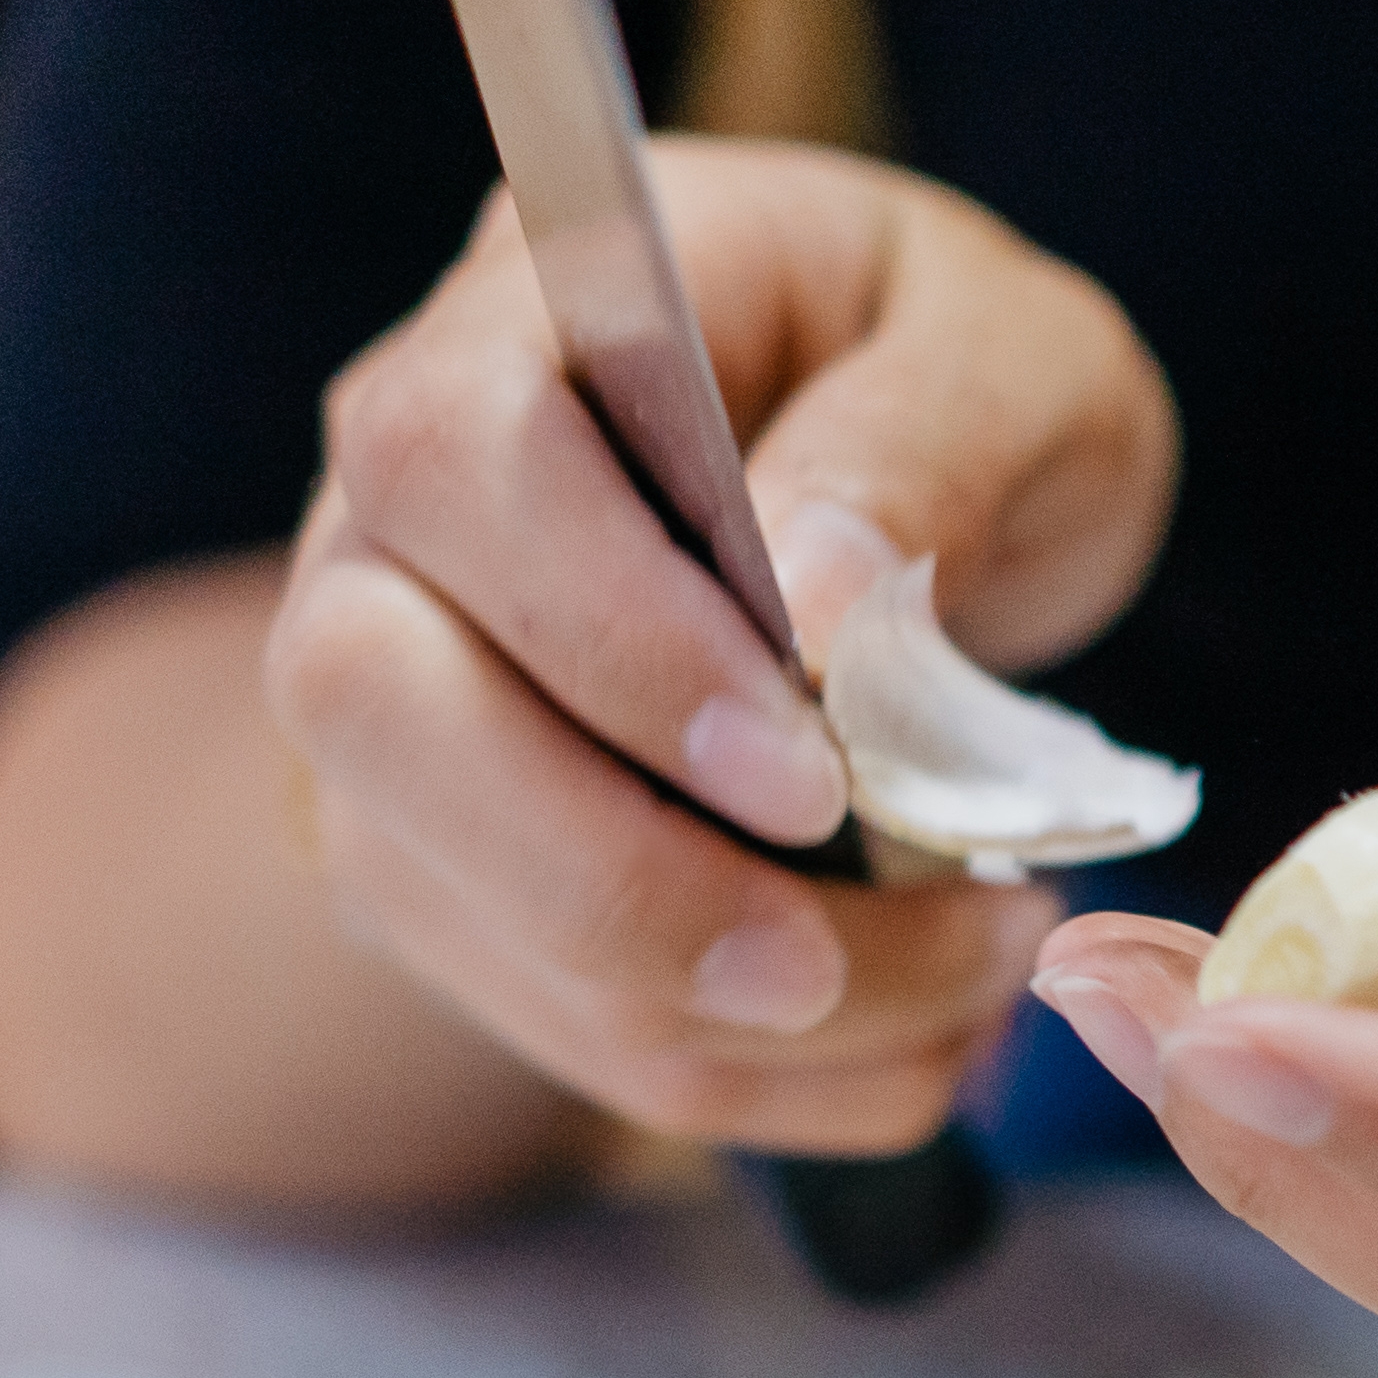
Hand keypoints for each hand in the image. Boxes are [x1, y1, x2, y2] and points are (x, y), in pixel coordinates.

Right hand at [268, 140, 1176, 1155]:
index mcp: (529, 306)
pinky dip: (731, 1071)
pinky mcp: (444, 862)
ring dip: (696, 1003)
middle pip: (362, 694)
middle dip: (602, 869)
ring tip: (960, 977)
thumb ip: (923, 444)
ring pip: (427, 889)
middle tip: (833, 953)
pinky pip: (533, 1008)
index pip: (458, 456)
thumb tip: (804, 600)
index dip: (606, 633)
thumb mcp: (1015, 355)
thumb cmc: (958, 378)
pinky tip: (913, 1042)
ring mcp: (393, 695)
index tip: (812, 770)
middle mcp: (399, 503)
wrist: (925, 482)